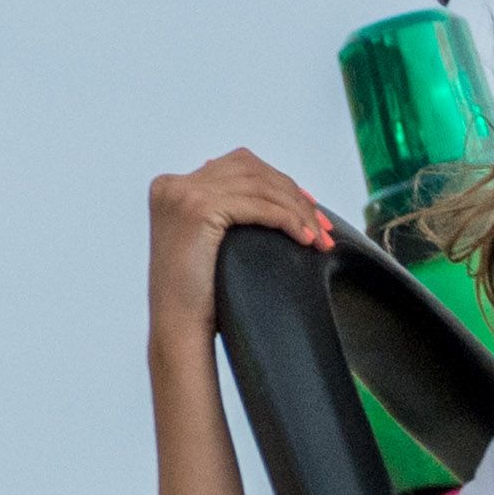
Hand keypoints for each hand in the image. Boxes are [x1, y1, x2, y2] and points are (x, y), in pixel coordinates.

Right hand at [146, 147, 334, 342]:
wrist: (178, 328)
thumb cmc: (199, 295)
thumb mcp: (207, 241)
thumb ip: (226, 210)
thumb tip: (273, 193)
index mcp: (171, 187)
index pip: (237, 166)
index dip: (278, 182)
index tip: (308, 207)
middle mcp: (173, 185)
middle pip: (250, 169)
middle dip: (292, 194)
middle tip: (322, 225)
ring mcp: (183, 195)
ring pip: (259, 187)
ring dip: (297, 210)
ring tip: (319, 237)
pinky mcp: (198, 210)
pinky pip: (258, 206)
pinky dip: (288, 219)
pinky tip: (304, 238)